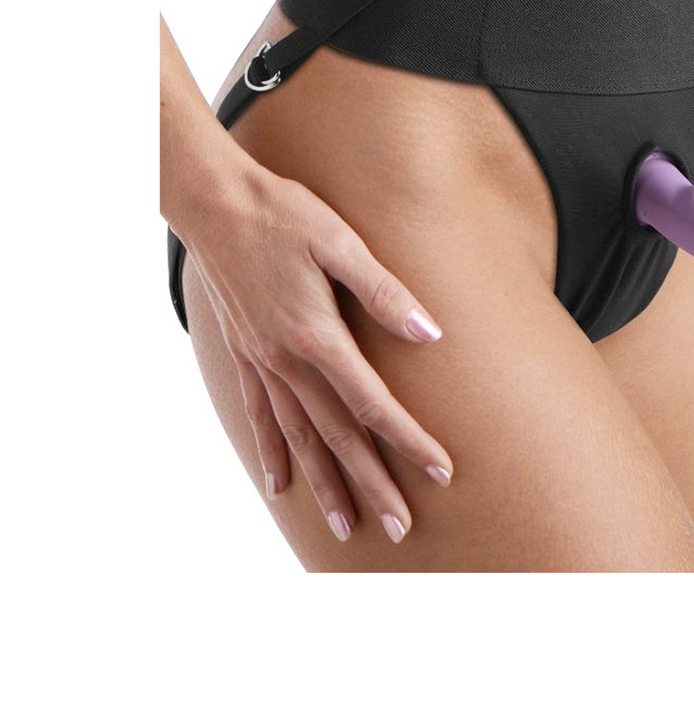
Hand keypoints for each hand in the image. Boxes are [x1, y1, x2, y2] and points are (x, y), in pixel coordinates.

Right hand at [183, 159, 452, 545]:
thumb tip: (429, 332)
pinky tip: (280, 486)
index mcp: (317, 335)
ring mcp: (262, 362)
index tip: (442, 471)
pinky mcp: (245, 355)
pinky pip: (260, 417)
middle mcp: (287, 360)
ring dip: (326, 483)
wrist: (215, 203)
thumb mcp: (340, 242)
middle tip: (404, 526)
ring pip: (299, 438)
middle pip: (339, 435)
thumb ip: (383, 292)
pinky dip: (272, 454)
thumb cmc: (283, 214)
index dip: (410, 440)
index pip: (374, 403)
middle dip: (374, 483)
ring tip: (348, 526)